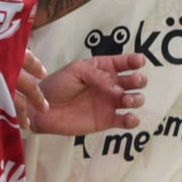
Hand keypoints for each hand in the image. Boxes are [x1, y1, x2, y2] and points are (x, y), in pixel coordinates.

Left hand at [22, 52, 145, 135]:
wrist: (43, 110)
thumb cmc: (56, 86)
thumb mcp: (76, 70)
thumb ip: (98, 75)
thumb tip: (116, 87)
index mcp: (102, 69)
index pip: (124, 63)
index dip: (134, 61)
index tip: (138, 62)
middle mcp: (109, 85)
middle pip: (134, 81)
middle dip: (138, 80)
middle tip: (133, 82)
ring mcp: (109, 103)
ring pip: (134, 99)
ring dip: (136, 98)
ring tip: (126, 100)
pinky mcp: (106, 120)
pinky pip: (125, 121)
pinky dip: (132, 120)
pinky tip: (129, 118)